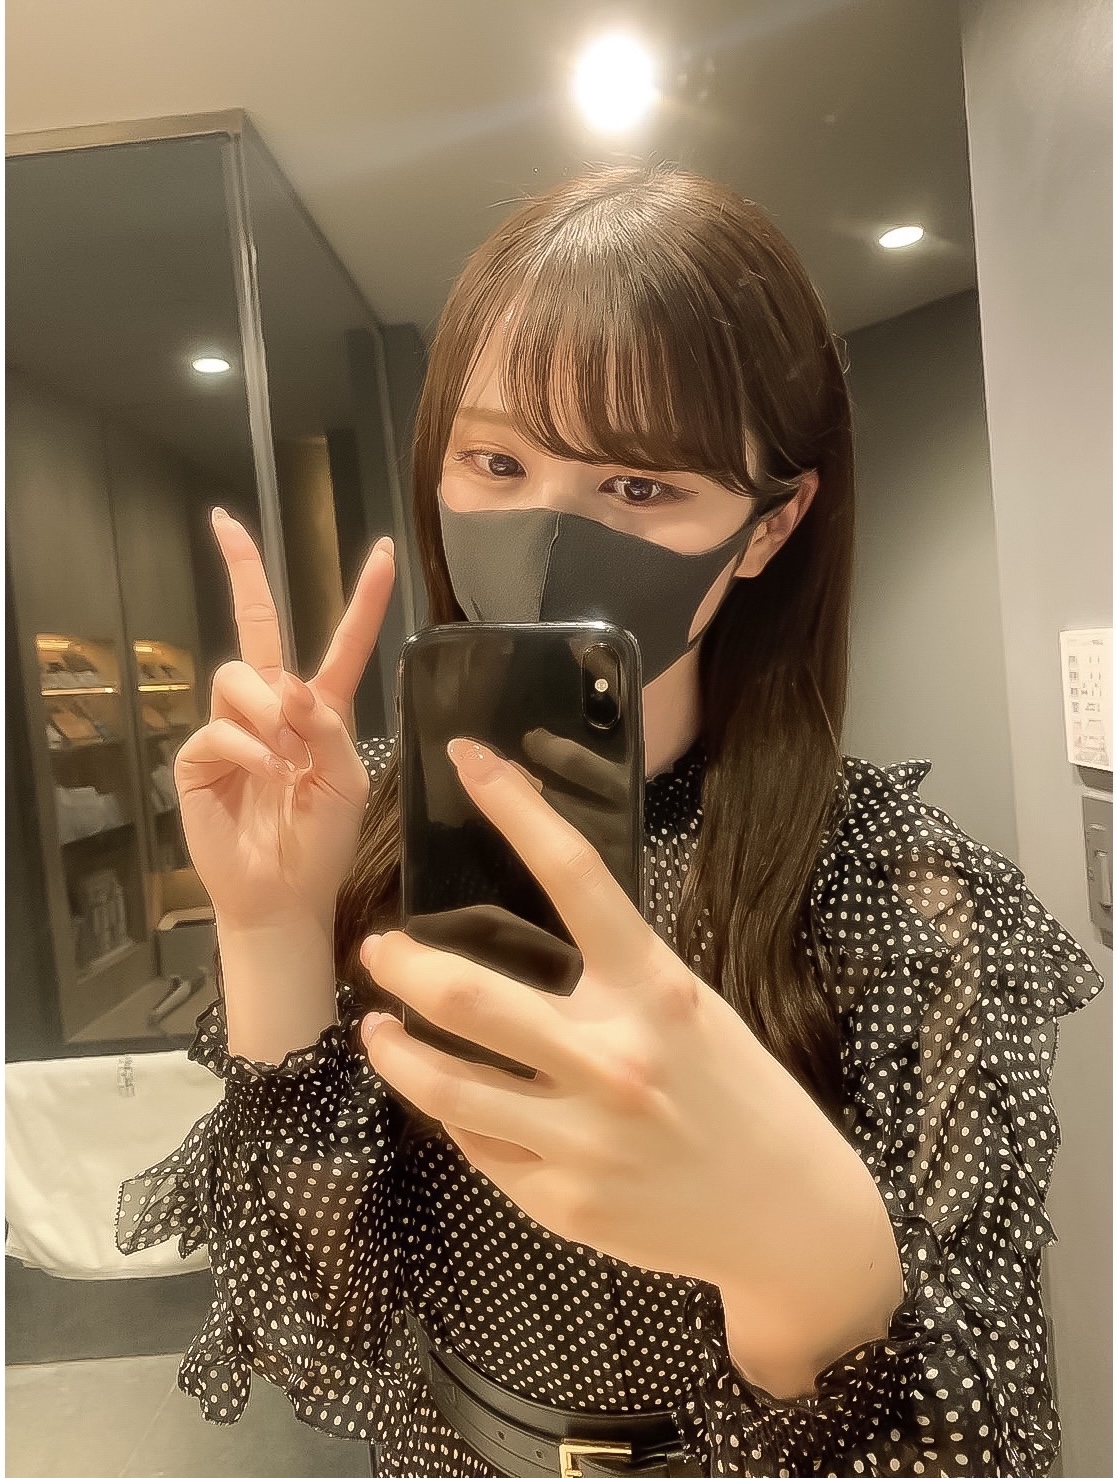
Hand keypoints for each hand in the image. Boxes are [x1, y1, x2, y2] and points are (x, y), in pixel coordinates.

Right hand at [172, 509, 394, 930]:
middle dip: (242, 572)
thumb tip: (291, 687)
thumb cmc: (320, 842)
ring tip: (286, 758)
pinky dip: (250, 747)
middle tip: (225, 522)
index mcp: (319, 710)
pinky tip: (267, 774)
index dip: (362, 599)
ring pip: (241, 673)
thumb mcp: (347, 783)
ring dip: (269, 708)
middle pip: (257, 627)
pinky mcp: (200, 755)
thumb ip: (330, 730)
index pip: (341, 644)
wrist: (282, 894)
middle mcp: (272, 708)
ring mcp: (232, 727)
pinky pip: (221, 726)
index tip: (379, 550)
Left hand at [357, 737, 827, 1291]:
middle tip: (379, 948)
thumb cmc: (739, 1094)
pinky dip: (456, 1117)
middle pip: (471, 999)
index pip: (576, 875)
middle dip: (405, 965)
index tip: (468, 759)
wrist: (790, 1216)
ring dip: (395, 1051)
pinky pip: (480, 1147)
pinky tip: (451, 1100)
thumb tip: (521, 940)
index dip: (515, 807)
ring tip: (377, 1030)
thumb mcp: (690, 1010)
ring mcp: (584, 1137)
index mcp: (655, 991)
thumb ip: (616, 977)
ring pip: (447, 1086)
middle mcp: (615, 1058)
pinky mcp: (564, 1201)